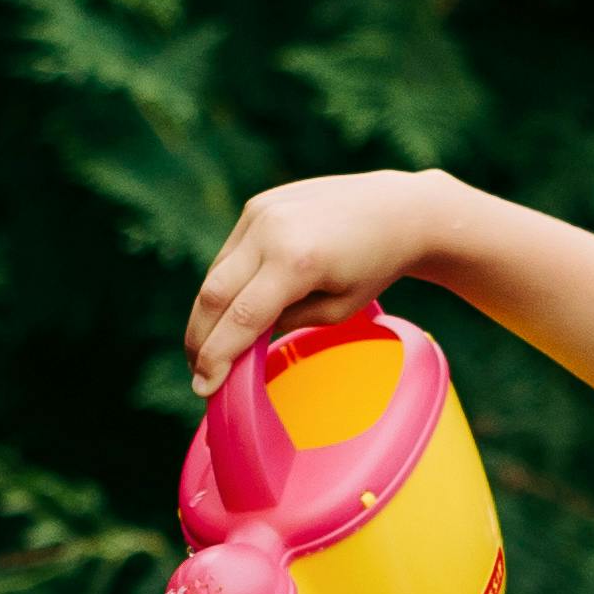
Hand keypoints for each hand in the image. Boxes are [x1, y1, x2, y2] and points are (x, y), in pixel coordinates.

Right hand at [188, 171, 459, 394]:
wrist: (396, 209)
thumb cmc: (375, 266)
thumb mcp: (339, 310)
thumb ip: (288, 324)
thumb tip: (245, 339)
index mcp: (297, 261)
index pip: (241, 318)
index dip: (217, 357)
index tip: (204, 387)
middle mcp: (271, 231)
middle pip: (214, 295)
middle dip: (199, 339)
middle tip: (197, 372)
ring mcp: (260, 213)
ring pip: (215, 274)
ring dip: (207, 314)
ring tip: (210, 346)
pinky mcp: (258, 206)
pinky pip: (230, 254)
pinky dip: (224, 285)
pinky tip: (230, 310)